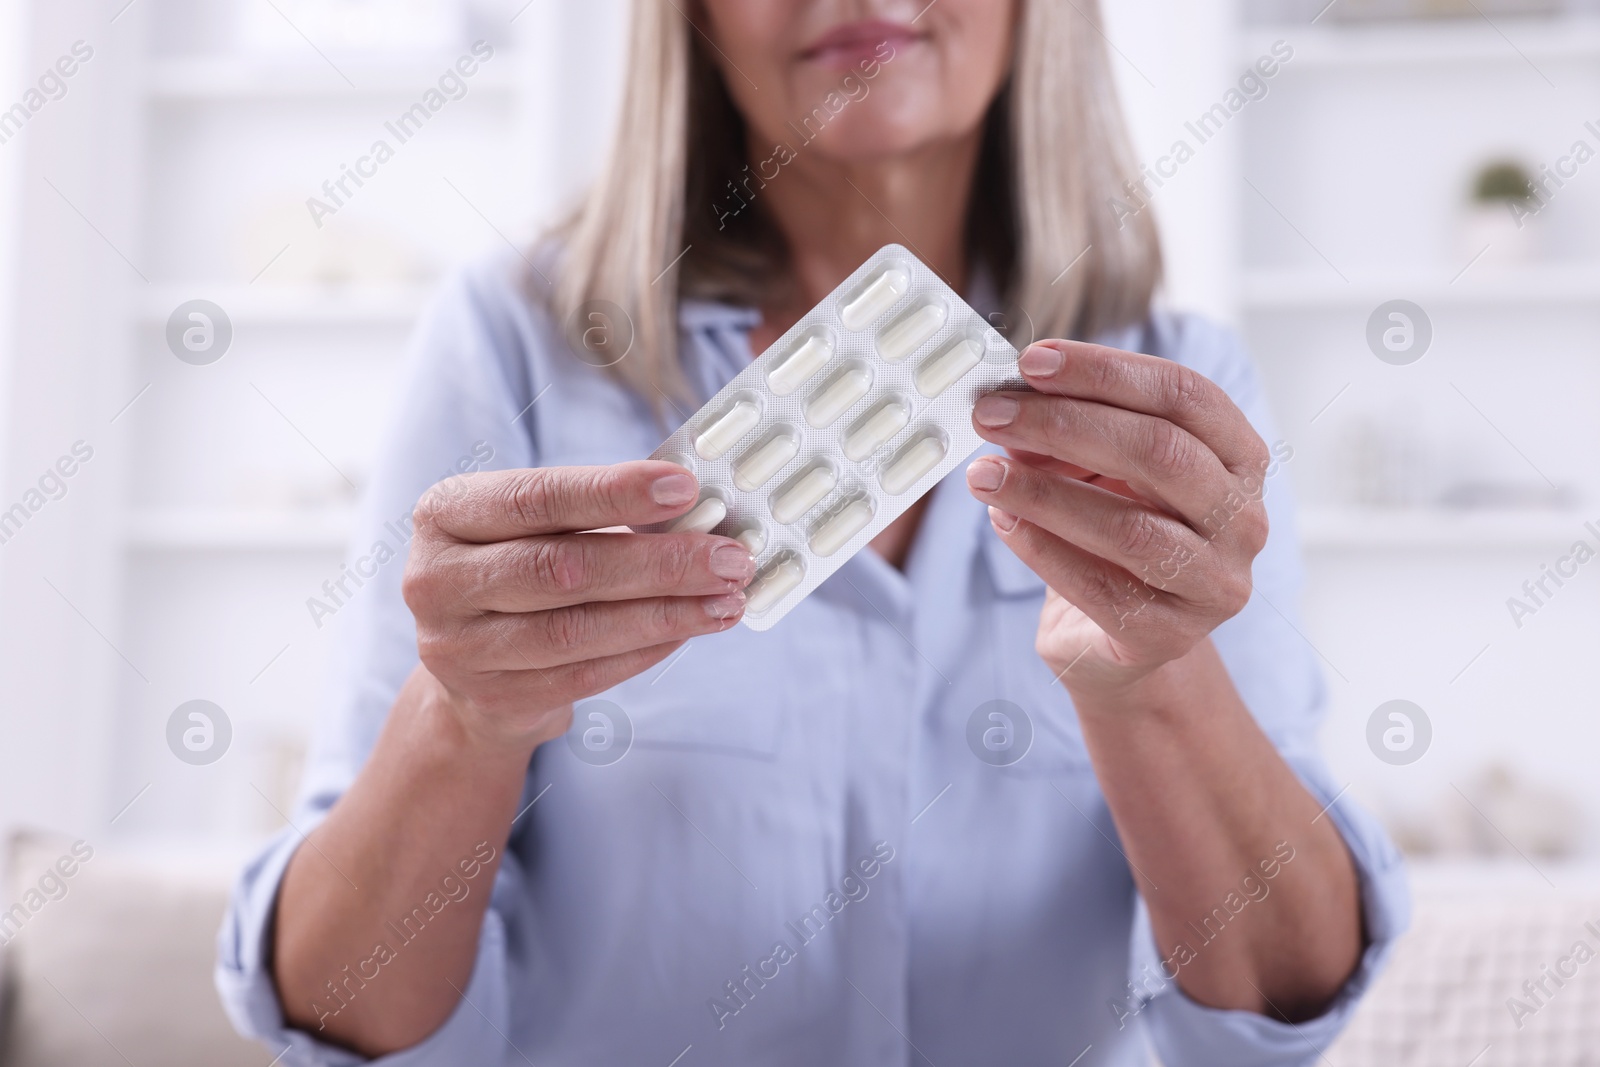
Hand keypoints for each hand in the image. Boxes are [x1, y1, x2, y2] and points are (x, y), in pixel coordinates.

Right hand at [402, 462, 753, 750]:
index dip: (612, 493)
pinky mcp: (493, 699)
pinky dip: (646, 650)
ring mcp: (458, 648)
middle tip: (730, 558)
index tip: (686, 488)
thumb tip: (696, 510)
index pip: (535, 498)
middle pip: (562, 569)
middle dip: (659, 562)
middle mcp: (436, 580)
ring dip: (665, 613)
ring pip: (576, 630)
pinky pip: (584, 675)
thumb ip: (597, 514)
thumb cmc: (521, 568)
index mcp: (445, 514)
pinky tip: (690, 630)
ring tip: (726, 599)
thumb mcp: (536, 527)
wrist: (469, 668)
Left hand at [965, 339, 1273, 700]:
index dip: (1106, 372)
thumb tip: (1012, 404)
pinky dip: (1041, 547)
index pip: (1184, 394)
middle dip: (1064, 425)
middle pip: (1160, 452)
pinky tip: (1002, 520)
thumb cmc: (1116, 532)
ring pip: (1129, 526)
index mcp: (1238, 457)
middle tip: (991, 414)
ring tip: (982, 473)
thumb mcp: (1100, 471)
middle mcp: (1242, 518)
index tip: (1032, 362)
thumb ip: (1072, 436)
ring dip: (1043, 492)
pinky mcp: (1168, 635)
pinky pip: (1098, 585)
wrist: (1123, 640)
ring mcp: (1213, 582)